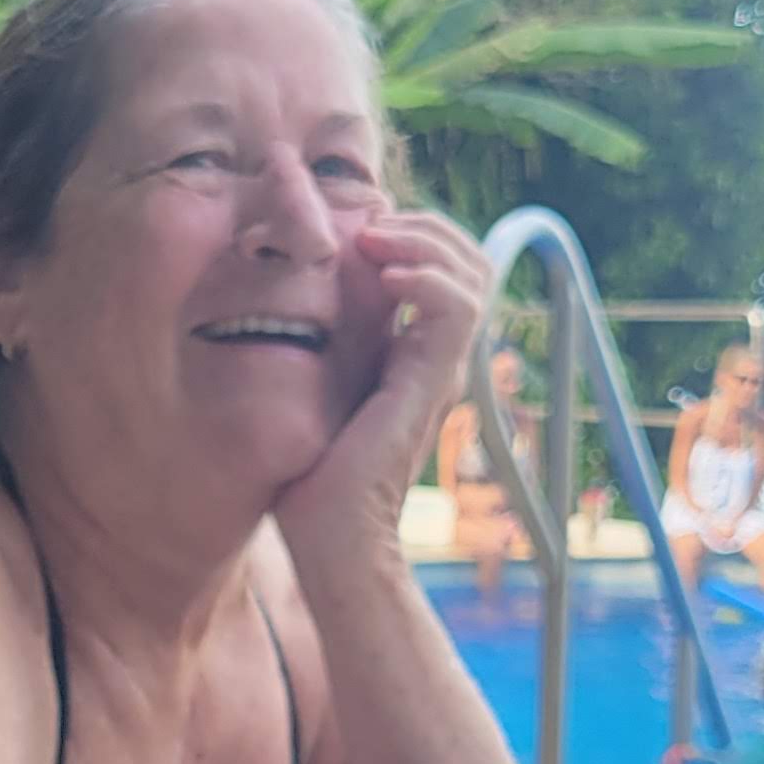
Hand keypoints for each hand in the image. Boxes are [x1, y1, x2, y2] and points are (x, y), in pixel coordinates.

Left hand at [272, 212, 487, 574]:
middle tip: (371, 227)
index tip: (357, 230)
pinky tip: (386, 281)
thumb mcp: (310, 387)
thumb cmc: (308, 476)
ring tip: (377, 243)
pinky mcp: (432, 382)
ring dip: (426, 241)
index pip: (444, 266)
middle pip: (470, 259)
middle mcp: (436, 355)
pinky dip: (427, 279)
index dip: (411, 232)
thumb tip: (291, 292)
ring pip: (472, 272)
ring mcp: (440, 367)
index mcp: (413, 351)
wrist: (332, 538)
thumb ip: (321, 340)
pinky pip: (458, 308)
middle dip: (424, 225)